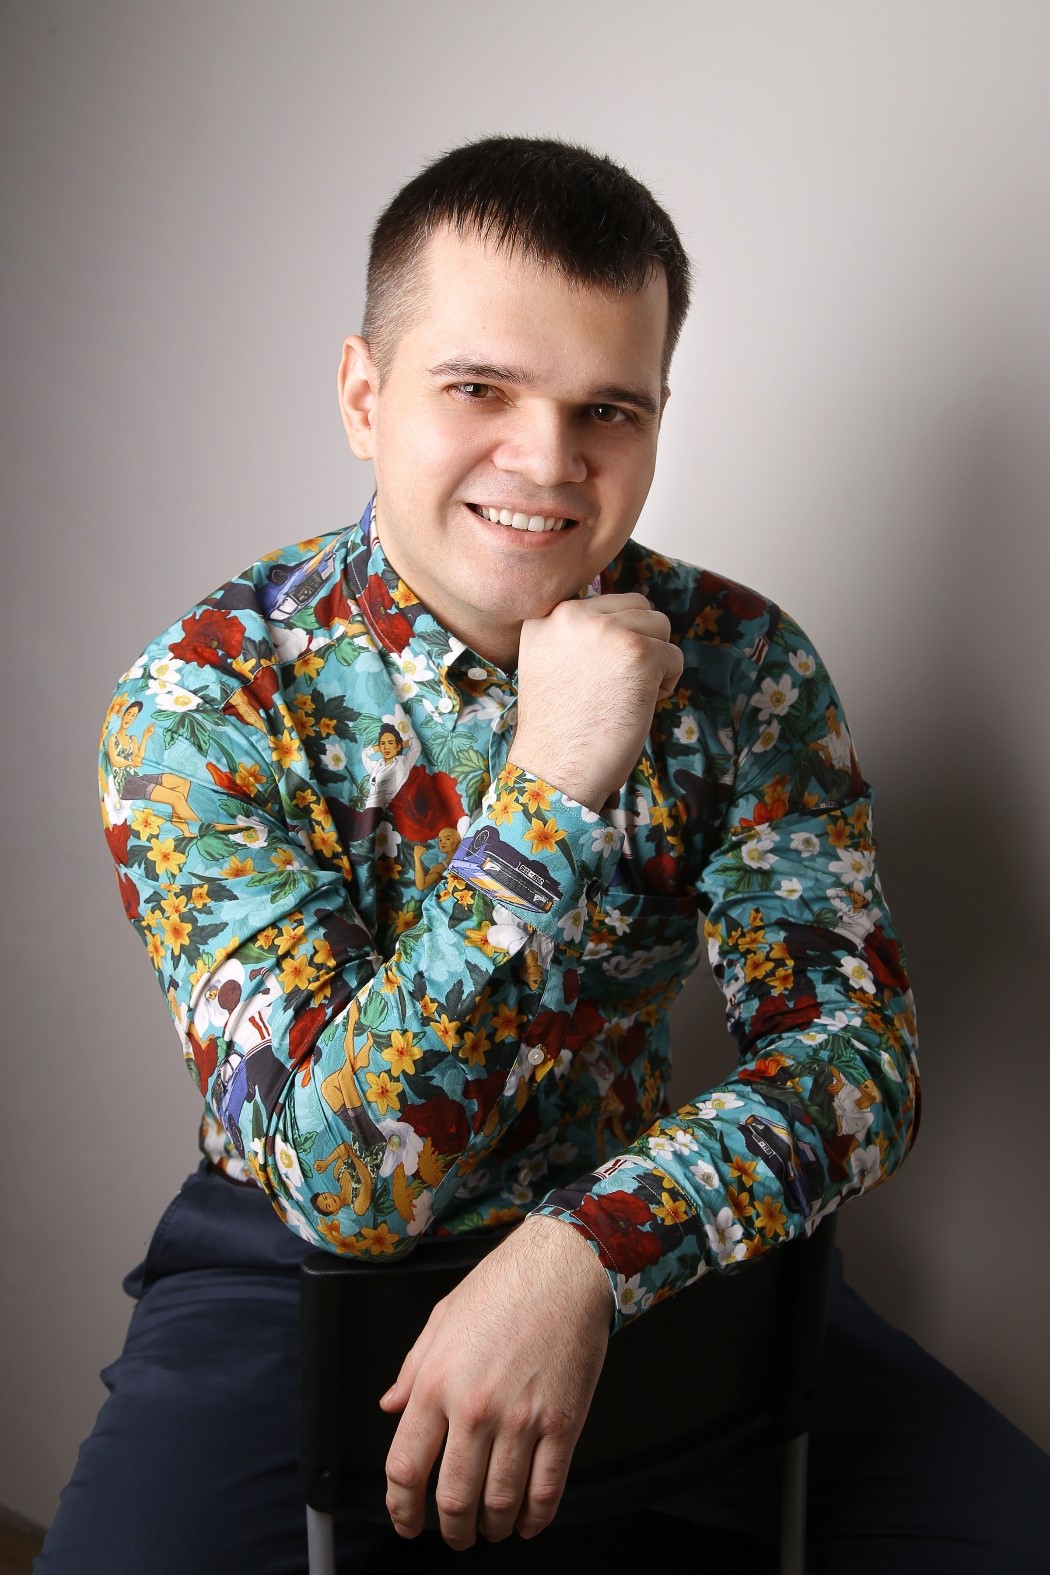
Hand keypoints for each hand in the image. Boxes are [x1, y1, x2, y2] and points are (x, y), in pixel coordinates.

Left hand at [380, 1215, 612, 1547]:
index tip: (406, 1521)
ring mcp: (521, 1420)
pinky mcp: (563, 1423)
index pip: (405, 1468)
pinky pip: (546, 1490)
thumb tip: (391, 1407)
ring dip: (491, 1528)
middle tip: (453, 1535)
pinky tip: (527, 1521)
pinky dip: (535, 1518)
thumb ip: (412, 1368)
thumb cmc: (502, 1285)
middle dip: (450, 1530)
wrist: (563, 1267)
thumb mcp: (441, 1318)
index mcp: (436, 1383)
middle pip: (453, 1499)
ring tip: (489, 1529)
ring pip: (499, 1503)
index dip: (401, 1508)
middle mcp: (474, 1408)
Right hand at [508, 593, 682, 810]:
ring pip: (659, 625)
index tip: (600, 676)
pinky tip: (641, 705)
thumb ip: (574, 636)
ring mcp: (608, 631)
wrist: (555, 769)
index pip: (604, 604)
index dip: (614, 639)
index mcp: (546, 617)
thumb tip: (620, 620)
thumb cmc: (557, 729)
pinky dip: (667, 683)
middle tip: (620, 684)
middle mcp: (573, 615)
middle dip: (640, 642)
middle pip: (635, 607)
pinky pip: (674, 655)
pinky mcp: (639, 652)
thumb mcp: (547, 663)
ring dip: (655, 659)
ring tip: (630, 694)